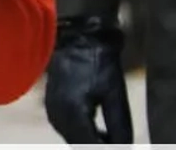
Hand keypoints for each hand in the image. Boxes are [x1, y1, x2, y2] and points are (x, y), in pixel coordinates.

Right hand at [44, 16, 132, 143]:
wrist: (75, 37)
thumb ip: (120, 127)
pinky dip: (82, 134)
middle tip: (118, 144)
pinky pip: (67, 130)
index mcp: (74, 113)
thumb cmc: (98, 62)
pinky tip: (97, 130)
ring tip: (111, 140)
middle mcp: (58, 115)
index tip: (121, 148)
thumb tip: (124, 148)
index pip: (91, 146)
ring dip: (90, 142)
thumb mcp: (115, 95)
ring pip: (72, 139)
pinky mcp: (51, 106)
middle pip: (79, 145)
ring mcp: (52, 111)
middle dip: (98, 146)